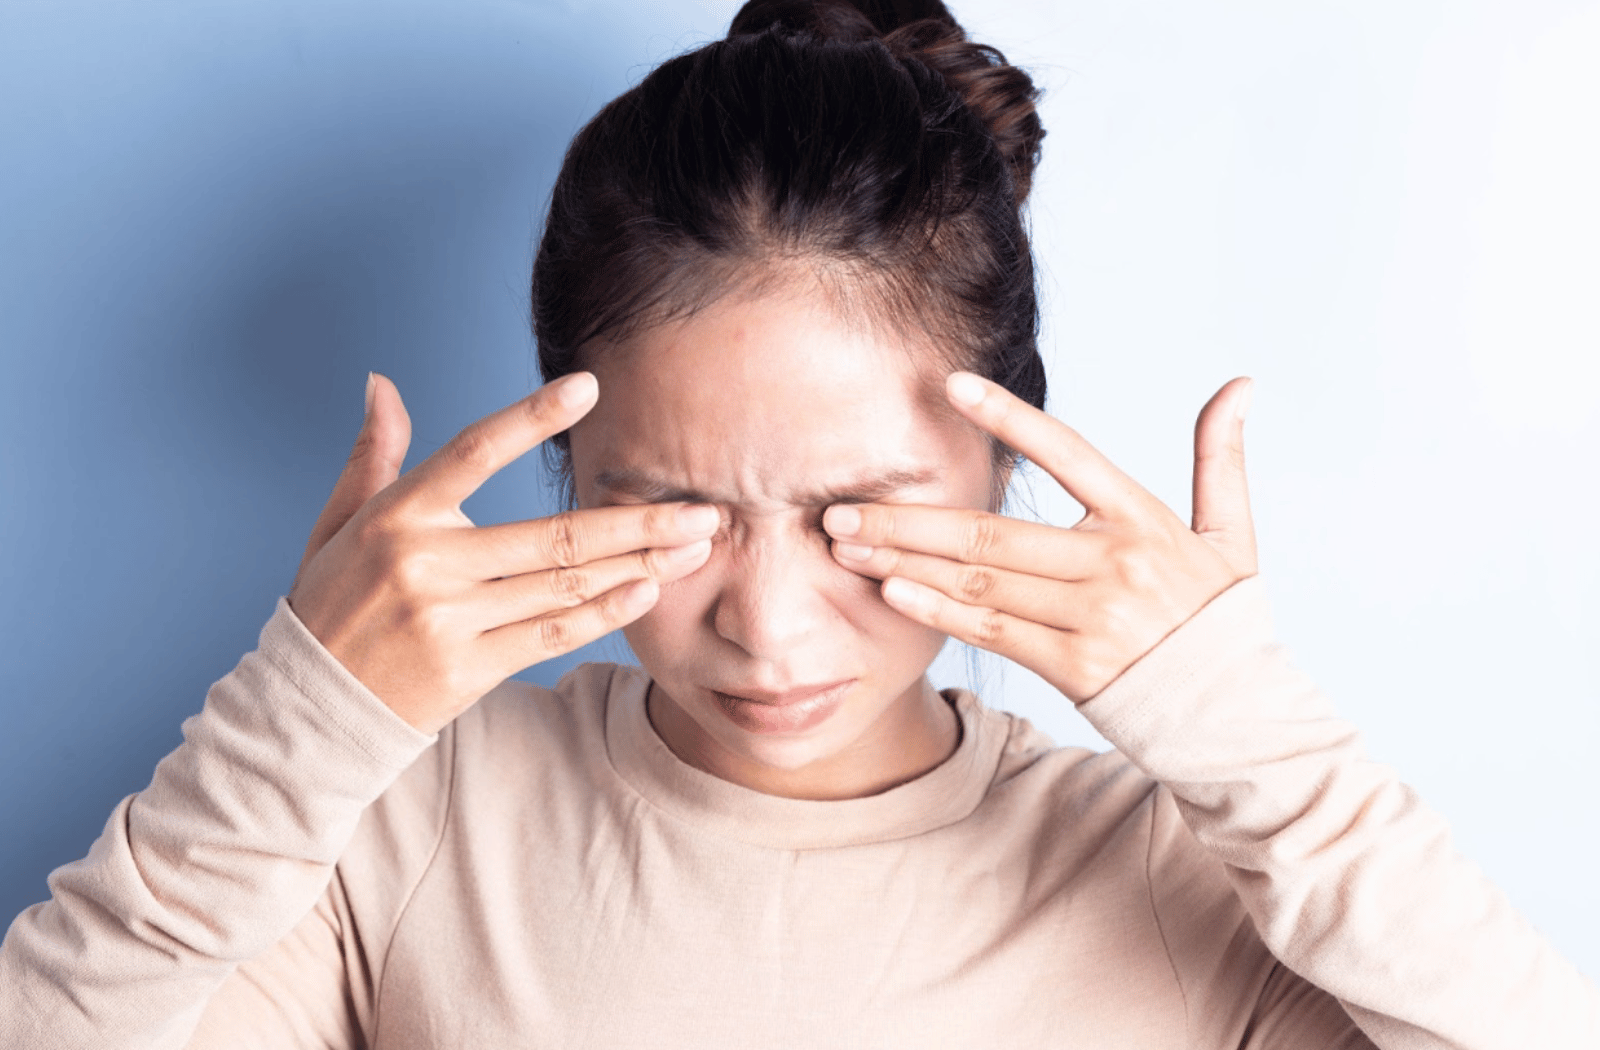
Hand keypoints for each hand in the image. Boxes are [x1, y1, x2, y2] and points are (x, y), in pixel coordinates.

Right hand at [286, 372, 718, 733]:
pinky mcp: (470, 669)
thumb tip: (381, 383)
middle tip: (704, 509)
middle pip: (552, 534)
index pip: (472, 452)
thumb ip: (373, 455)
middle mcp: (426, 564)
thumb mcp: (338, 524)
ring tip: (695, 546)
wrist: (308, 709)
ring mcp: (450, 620)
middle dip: (638, 520)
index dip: (530, 418)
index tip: (588, 386)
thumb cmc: (330, 604)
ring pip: (564, 585)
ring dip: (639, 563)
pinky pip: (552, 634)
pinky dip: (605, 613)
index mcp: (396, 516)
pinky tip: (648, 588)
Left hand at [822, 371, 1258, 703]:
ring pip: (980, 582)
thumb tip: (1240, 384)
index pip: (1065, 453)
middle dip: (907, 519)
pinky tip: (891, 592)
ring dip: (905, 562)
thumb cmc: (1224, 620)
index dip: (1007, 418)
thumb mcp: (1233, 535)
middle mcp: (1112, 563)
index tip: (948, 386)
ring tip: (846, 546)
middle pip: (991, 532)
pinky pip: (992, 633)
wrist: (1242, 716)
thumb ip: (1221, 457)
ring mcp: (1091, 617)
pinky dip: (938, 611)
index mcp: (1143, 518)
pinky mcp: (1074, 666)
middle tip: (841, 507)